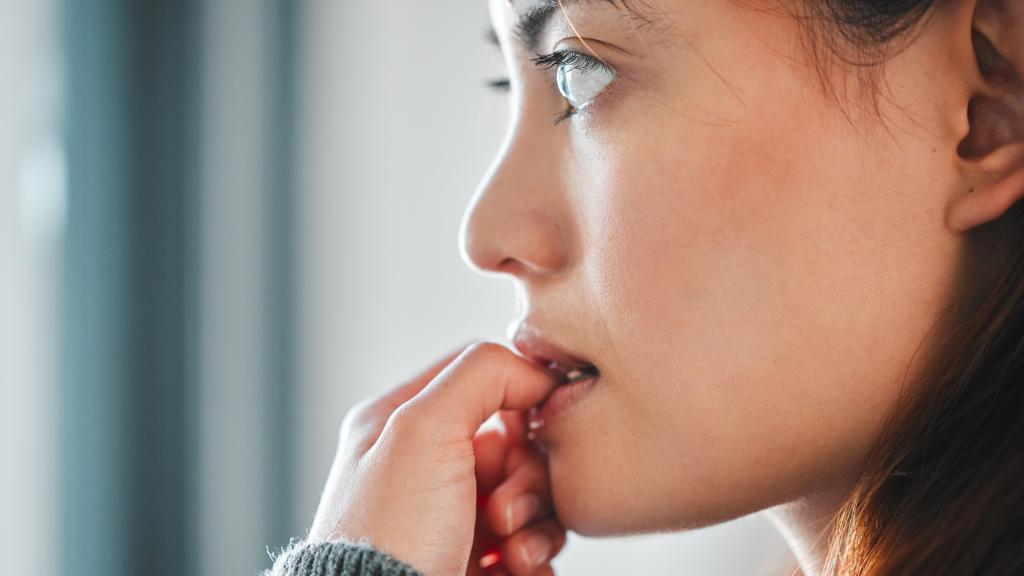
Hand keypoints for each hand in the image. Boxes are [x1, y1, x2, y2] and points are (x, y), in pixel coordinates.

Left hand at [308, 342, 567, 575]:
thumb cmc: (389, 536)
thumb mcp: (422, 429)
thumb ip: (480, 374)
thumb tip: (535, 371)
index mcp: (401, 425)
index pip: (480, 377)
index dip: (520, 393)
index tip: (537, 421)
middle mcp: (426, 469)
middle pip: (515, 441)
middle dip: (526, 476)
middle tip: (505, 511)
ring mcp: (452, 518)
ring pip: (531, 495)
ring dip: (537, 521)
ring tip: (510, 548)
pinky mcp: (476, 562)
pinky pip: (533, 544)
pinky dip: (536, 556)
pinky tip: (515, 568)